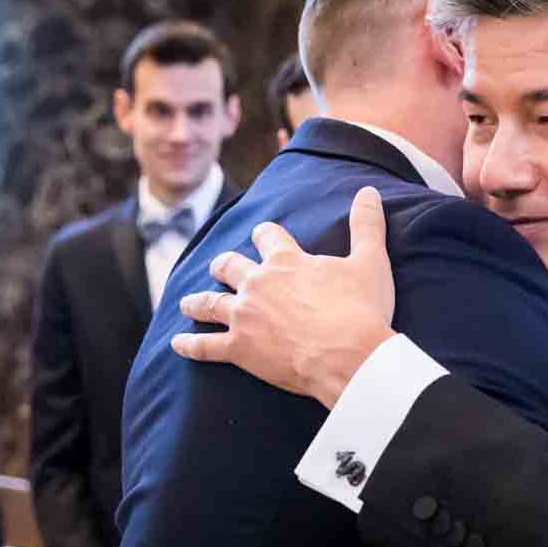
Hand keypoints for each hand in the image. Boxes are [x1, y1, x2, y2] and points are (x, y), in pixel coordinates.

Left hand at [173, 186, 396, 406]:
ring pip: (209, 303)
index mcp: (286, 260)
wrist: (349, 355)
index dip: (265, 235)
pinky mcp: (238, 349)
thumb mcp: (370, 262)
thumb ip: (367, 225)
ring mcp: (243, 316)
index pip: (267, 236)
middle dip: (223, 266)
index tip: (263, 235)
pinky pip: (206, 346)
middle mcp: (257, 283)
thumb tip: (369, 192)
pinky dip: (190, 345)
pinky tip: (177, 343)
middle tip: (220, 267)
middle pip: (229, 266)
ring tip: (187, 303)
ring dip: (196, 302)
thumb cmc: (361, 309)